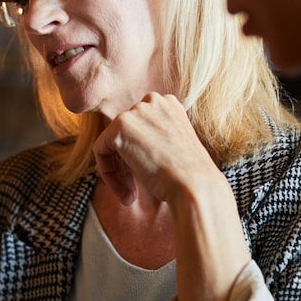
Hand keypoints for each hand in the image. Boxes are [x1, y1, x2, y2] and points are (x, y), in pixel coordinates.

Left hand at [94, 93, 250, 300]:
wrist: (200, 199)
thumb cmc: (195, 190)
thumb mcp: (178, 160)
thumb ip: (162, 146)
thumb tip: (150, 154)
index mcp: (171, 105)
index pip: (135, 126)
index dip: (136, 159)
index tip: (151, 184)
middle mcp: (156, 101)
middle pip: (119, 135)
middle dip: (123, 165)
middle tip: (141, 193)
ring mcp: (140, 112)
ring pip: (107, 145)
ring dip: (116, 173)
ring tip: (137, 196)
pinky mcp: (123, 128)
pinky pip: (100, 152)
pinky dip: (109, 177)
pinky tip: (131, 195)